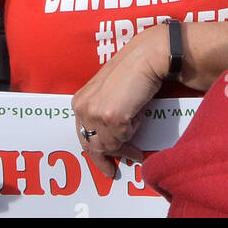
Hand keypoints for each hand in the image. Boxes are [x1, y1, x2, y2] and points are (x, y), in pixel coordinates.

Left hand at [72, 24, 170, 176]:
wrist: (148, 56)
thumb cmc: (134, 69)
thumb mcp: (108, 91)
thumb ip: (102, 109)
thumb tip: (108, 138)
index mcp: (79, 100)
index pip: (82, 134)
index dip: (93, 150)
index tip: (102, 162)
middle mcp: (82, 107)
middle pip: (92, 144)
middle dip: (104, 158)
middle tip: (111, 172)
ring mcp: (96, 113)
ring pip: (109, 145)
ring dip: (125, 148)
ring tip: (136, 153)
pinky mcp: (112, 117)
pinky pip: (123, 138)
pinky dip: (134, 135)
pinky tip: (139, 123)